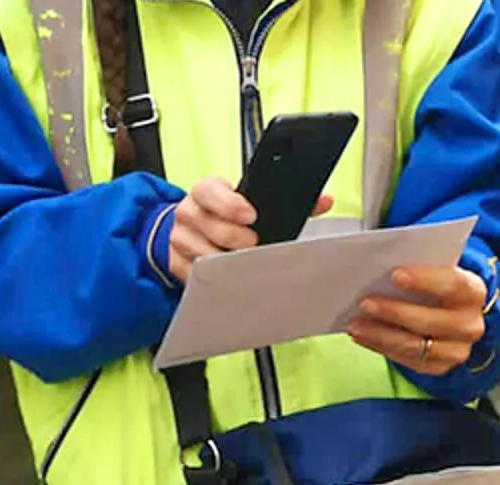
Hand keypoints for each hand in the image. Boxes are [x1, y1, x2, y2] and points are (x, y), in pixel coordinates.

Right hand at [168, 176, 333, 282]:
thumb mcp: (247, 200)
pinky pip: (198, 276)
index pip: (209, 191)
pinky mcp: (177, 264)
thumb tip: (323, 201)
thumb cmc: (225, 215)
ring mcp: (180, 239)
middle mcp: (188, 212)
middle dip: (237, 238)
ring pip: (205, 256)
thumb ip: (285, 200)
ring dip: (228, 262)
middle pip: (210, 227)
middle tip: (253, 245)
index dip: (229, 203)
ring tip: (245, 263)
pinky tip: (231, 278)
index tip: (250, 216)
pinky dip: (217, 279)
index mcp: (205, 191)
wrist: (189, 231)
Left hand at [347, 266, 488, 375]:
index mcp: (473, 292)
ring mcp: (457, 350)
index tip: (394, 275)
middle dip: (394, 312)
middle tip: (364, 303)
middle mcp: (470, 325)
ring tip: (355, 324)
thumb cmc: (435, 285)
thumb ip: (416, 266)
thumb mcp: (434, 270)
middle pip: (430, 321)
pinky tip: (362, 336)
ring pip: (415, 346)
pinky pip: (406, 360)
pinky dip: (381, 347)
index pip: (453, 285)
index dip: (424, 280)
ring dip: (381, 334)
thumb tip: (378, 265)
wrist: (450, 313)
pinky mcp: (439, 367)